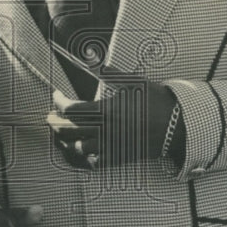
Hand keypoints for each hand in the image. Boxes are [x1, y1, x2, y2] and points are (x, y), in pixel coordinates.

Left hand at [47, 81, 179, 168]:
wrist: (177, 125)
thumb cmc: (156, 101)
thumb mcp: (134, 82)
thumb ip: (111, 74)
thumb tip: (97, 63)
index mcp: (106, 110)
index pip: (71, 109)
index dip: (58, 102)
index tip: (56, 95)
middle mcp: (105, 130)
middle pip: (68, 130)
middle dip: (54, 122)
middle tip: (49, 117)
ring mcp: (110, 146)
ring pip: (77, 149)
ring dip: (65, 141)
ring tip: (60, 135)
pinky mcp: (118, 158)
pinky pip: (93, 163)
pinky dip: (82, 158)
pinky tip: (79, 151)